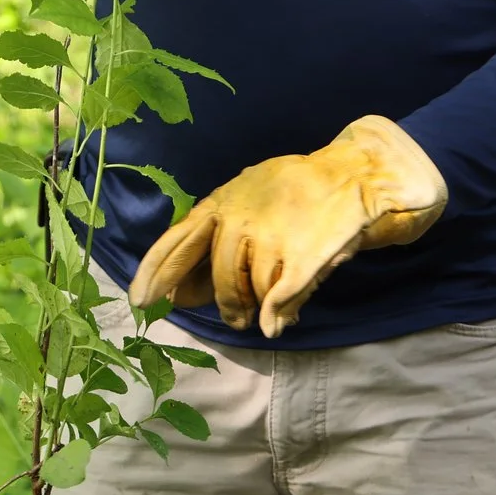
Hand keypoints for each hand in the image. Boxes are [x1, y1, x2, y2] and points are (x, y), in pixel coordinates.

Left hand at [128, 116, 447, 337]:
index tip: (141, 301)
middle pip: (222, 277)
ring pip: (254, 288)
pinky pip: (283, 294)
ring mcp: (276, 234)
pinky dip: (277, 310)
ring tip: (266, 305)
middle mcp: (243, 217)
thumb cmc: (293, 194)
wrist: (354, 173)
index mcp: (223, 203)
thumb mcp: (245, 203)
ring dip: (257, 302)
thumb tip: (180, 293)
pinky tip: (275, 322)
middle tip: (235, 317)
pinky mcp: (307, 253)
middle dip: (226, 302)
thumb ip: (212, 244)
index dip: (157, 273)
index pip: (179, 240)